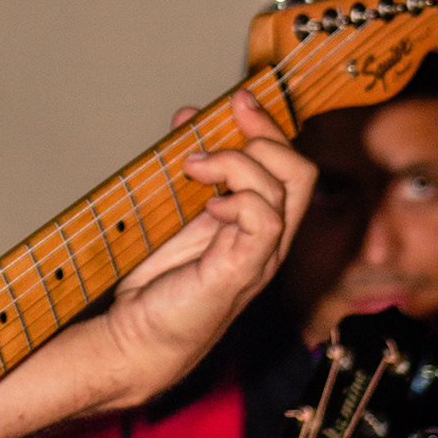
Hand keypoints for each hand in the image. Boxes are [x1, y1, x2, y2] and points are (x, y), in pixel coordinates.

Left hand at [102, 86, 314, 402]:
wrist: (138, 338)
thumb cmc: (158, 282)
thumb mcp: (172, 210)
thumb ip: (188, 167)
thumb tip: (189, 116)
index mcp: (258, 222)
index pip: (289, 164)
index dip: (269, 126)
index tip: (238, 99)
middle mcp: (269, 239)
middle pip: (300, 170)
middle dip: (265, 134)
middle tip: (224, 124)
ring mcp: (259, 256)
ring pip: (286, 188)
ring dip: (238, 162)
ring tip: (194, 167)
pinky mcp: (240, 272)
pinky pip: (265, 221)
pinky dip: (239, 200)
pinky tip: (209, 205)